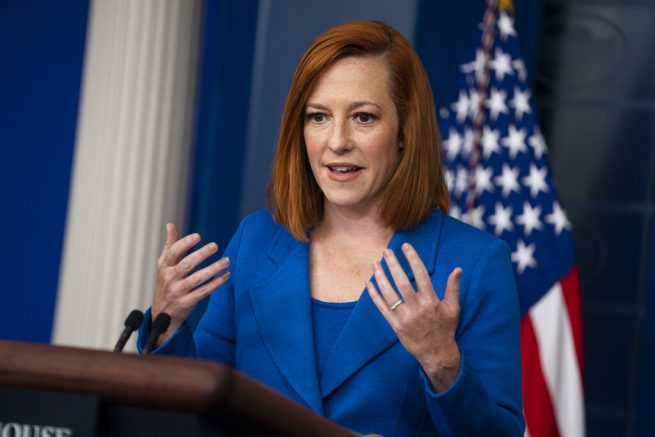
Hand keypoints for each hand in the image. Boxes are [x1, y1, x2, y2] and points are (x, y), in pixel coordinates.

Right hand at [152, 223, 230, 343]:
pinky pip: (204, 292)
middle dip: (201, 254)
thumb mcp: (164, 265)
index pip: (173, 253)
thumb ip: (170, 245)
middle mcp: (170, 278)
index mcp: (165, 266)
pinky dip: (216, 283)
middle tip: (215, 245)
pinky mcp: (187, 302)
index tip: (197, 236)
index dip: (184, 244)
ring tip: (227, 260)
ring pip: (197, 278)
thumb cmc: (167, 282)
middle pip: (186, 264)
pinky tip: (226, 275)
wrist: (162, 313)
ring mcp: (178, 291)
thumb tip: (170, 225)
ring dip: (213, 269)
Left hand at [367, 242, 461, 392]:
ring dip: (380, 277)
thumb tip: (458, 269)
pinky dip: (374, 295)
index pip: (421, 274)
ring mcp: (405, 317)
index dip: (413, 258)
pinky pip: (382, 308)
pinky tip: (369, 283)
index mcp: (431, 301)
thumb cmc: (446, 328)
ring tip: (375, 263)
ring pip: (389, 294)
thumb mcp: (453, 308)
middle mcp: (417, 308)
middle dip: (393, 265)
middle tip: (386, 251)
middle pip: (402, 282)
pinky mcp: (395, 325)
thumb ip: (453, 288)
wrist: (437, 354)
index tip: (406, 246)